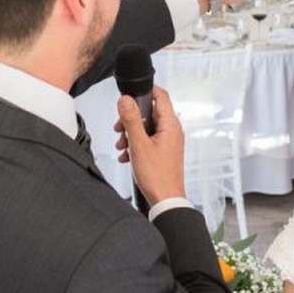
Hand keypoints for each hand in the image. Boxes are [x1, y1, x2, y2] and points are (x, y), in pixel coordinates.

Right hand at [113, 86, 185, 204]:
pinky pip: (148, 140)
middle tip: (121, 128)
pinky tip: (127, 155)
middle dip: (131, 119)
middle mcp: (172, 131)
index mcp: (170, 125)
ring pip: (146, 127)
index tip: (130, 97)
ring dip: (131, 134)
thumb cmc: (158, 177)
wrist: (165, 200)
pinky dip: (136, 144)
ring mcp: (168, 141)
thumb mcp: (139, 145)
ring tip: (122, 145)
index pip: (160, 95)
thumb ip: (131, 120)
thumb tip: (126, 100)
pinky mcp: (164, 151)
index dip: (144, 92)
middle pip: (149, 112)